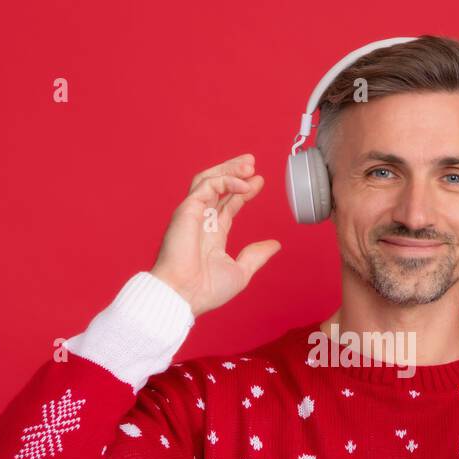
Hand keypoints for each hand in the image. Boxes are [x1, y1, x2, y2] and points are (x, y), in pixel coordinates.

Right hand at [149, 153, 280, 316]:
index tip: (259, 181)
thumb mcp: (241, 271)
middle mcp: (201, 221)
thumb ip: (256, 255)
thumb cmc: (205, 290)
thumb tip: (275, 245)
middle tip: (253, 163)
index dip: (243, 191)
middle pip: (217, 186)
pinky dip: (226, 181)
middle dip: (234, 172)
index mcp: (212, 234)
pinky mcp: (186, 210)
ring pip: (209, 180)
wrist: (184, 295)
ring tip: (249, 164)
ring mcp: (192, 214)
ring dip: (229, 169)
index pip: (228, 204)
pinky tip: (244, 185)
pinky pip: (207, 186)